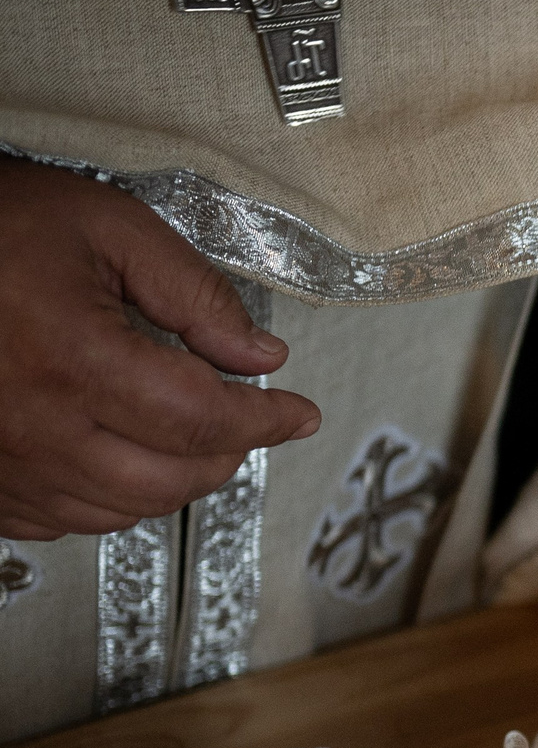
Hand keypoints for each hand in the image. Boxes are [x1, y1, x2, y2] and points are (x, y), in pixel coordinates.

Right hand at [0, 161, 319, 538]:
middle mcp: (31, 426)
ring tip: (190, 435)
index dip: (266, 422)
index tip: (297, 415)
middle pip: (169, 480)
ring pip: (118, 510)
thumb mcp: (107, 227)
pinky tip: (117, 456)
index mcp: (72, 361)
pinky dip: (106, 498)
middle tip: (248, 420)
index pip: (203, 420)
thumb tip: (259, 356)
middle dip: (227, 454)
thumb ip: (194, 292)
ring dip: (171, 480)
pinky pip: (57, 520)